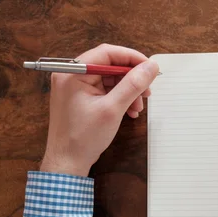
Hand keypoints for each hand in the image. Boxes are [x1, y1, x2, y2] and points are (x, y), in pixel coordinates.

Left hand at [40, 44, 158, 176]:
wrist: (66, 163)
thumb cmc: (84, 137)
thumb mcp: (113, 109)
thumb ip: (133, 84)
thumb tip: (151, 66)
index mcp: (73, 73)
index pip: (107, 53)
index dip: (132, 58)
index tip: (150, 68)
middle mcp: (71, 75)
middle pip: (110, 66)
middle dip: (131, 79)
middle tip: (147, 92)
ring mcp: (75, 87)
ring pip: (110, 79)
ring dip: (128, 91)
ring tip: (137, 107)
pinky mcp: (80, 98)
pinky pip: (105, 90)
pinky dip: (120, 98)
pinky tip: (129, 111)